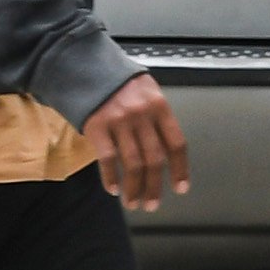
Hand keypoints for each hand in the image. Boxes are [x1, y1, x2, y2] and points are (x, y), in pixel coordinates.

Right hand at [84, 75, 188, 213]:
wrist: (88, 66)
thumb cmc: (121, 83)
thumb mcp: (148, 93)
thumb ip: (158, 120)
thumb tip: (169, 154)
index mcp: (160, 107)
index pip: (176, 143)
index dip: (180, 169)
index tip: (180, 188)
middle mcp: (142, 115)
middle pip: (154, 159)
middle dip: (154, 186)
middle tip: (152, 204)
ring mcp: (119, 121)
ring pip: (132, 163)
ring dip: (134, 188)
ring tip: (133, 202)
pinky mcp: (97, 126)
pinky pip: (107, 159)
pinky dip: (111, 177)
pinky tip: (114, 188)